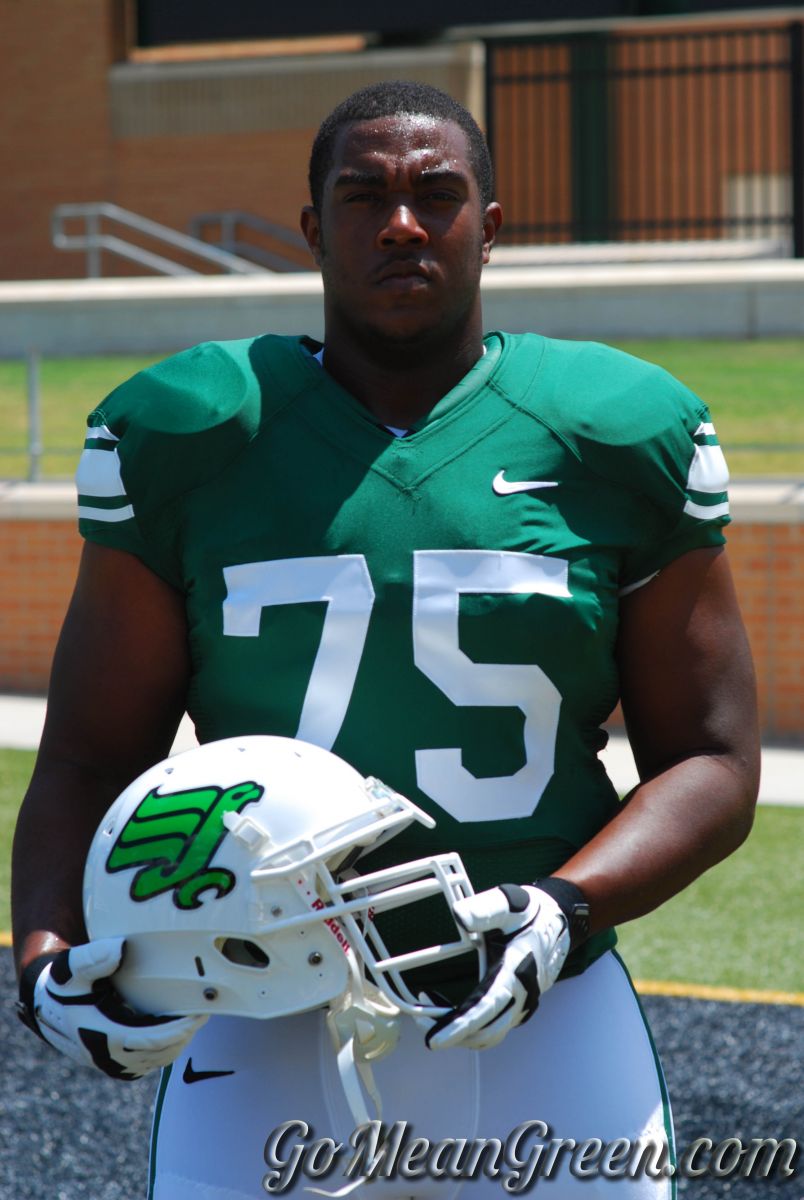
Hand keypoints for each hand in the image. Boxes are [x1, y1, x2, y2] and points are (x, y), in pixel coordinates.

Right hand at [17, 937, 206, 1079]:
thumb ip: (90, 957)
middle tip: (204, 1012)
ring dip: (177, 1043)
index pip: (149, 1041)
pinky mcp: (117, 1063)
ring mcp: (112, 1063)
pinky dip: (166, 1048)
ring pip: (156, 1060)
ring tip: (194, 1018)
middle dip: (183, 1035)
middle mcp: (106, 1057)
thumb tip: (119, 949)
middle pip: (158, 1054)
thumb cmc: (63, 985)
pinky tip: (177, 1027)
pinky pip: (150, 1062)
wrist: (48, 1005)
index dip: (176, 1031)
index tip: (197, 1015)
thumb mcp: (69, 968)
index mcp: (99, 1038)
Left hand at [425, 883, 569, 1050]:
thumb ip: (485, 909)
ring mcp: (524, 1003)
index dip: (460, 1025)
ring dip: (462, 1033)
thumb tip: (459, 915)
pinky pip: (496, 1027)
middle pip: (486, 1030)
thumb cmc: (531, 912)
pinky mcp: (521, 1006)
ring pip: (491, 1034)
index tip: (436, 1038)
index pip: (487, 1007)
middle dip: (452, 1034)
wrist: (559, 921)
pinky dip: (474, 1027)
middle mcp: (523, 993)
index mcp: (517, 970)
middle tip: (421, 1022)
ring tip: (431, 1015)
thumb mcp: (509, 902)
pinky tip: (454, 1011)